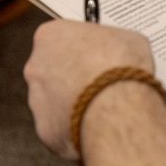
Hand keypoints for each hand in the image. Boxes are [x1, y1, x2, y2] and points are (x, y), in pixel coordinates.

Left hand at [23, 19, 153, 159]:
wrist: (117, 109)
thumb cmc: (121, 66)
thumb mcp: (129, 39)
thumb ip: (113, 43)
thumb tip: (117, 53)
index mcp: (51, 35)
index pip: (62, 36)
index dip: (84, 45)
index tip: (101, 51)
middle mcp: (36, 66)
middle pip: (55, 68)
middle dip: (76, 74)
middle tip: (104, 79)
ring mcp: (36, 100)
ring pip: (57, 99)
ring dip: (76, 101)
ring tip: (107, 104)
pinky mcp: (44, 130)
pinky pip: (62, 126)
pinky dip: (78, 125)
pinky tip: (101, 123)